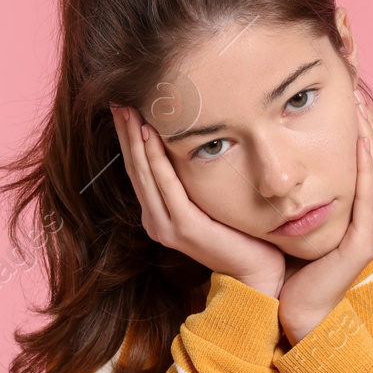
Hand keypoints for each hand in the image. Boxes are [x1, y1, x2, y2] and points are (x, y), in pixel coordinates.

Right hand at [111, 103, 287, 297]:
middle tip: (117, 99)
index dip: (128, 139)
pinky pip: (165, 184)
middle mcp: (156, 221)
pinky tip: (149, 134)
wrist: (256, 273)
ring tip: (128, 109)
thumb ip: (194, 183)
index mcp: (158, 215)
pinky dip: (155, 157)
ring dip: (134, 139)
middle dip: (125, 132)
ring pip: (145, 173)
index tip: (123, 108)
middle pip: (135, 168)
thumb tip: (194, 145)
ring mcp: (166, 226)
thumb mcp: (209, 204)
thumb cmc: (239, 236)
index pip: (139, 170)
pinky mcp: (183, 227)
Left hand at [277, 88, 372, 344]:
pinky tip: (358, 142)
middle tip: (355, 82)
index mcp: (360, 211)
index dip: (361, 123)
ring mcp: (372, 231)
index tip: (345, 88)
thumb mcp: (294, 216)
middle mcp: (372, 218)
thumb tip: (279, 152)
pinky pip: (369, 198)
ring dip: (370, 136)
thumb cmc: (287, 264)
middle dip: (368, 120)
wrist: (288, 309)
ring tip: (359, 103)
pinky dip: (366, 168)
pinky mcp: (364, 244)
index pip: (366, 157)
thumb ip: (298, 188)